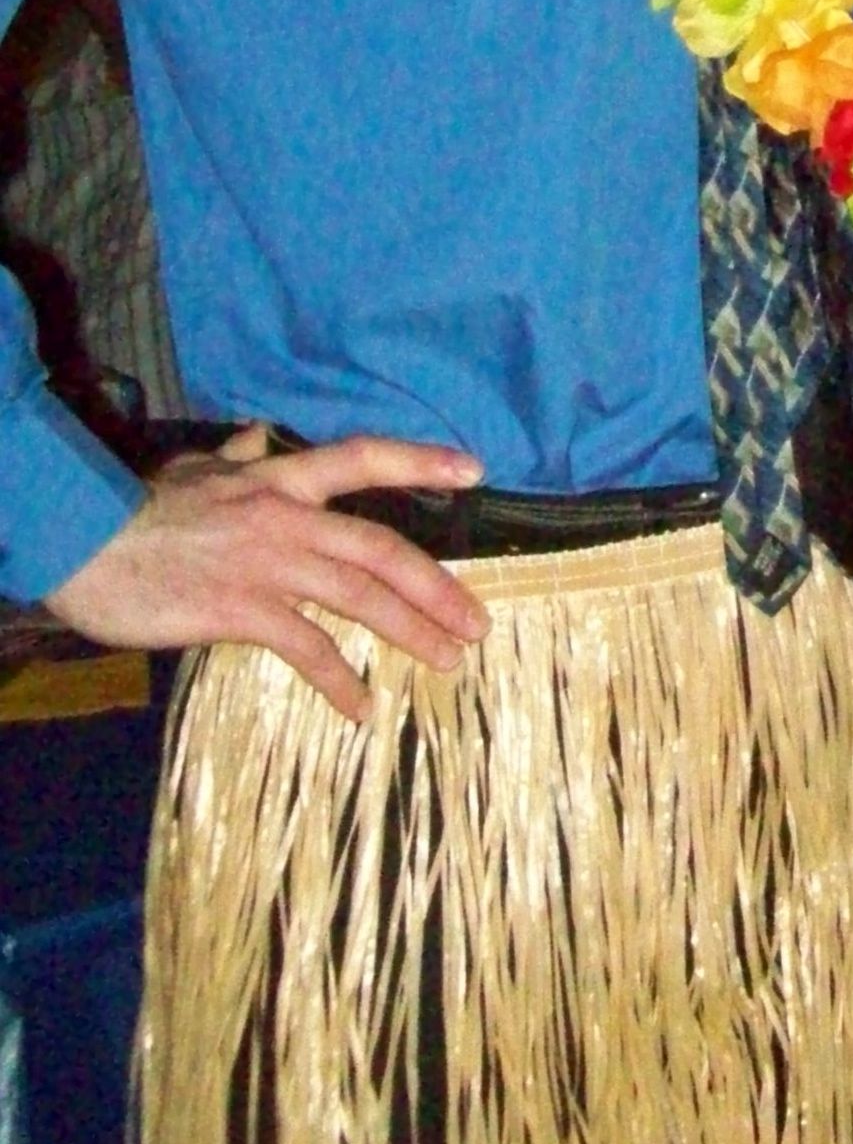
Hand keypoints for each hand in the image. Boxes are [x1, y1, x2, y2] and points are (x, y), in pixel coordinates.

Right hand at [44, 427, 489, 725]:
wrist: (84, 543)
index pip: (362, 458)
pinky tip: (361, 706)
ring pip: (359, 596)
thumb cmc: (138, 510)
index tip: (473, 471)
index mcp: (278, 479)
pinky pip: (306, 647)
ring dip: (411, 630)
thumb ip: (234, 458)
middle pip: (380, 548)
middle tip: (476, 621)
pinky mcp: (239, 609)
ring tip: (446, 659)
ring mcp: (266, 564)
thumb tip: (256, 437)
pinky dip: (339, 678)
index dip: (419, 462)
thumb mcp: (192, 471)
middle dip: (436, 586)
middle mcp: (284, 516)